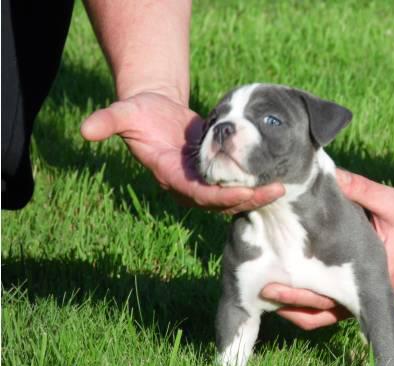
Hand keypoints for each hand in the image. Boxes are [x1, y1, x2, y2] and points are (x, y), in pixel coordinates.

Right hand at [80, 90, 283, 212]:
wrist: (154, 110)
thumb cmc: (140, 112)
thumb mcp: (124, 113)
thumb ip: (108, 121)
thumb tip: (84, 130)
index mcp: (171, 177)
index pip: (199, 195)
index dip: (222, 197)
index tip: (246, 194)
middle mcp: (188, 185)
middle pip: (222, 201)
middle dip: (249, 198)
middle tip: (278, 191)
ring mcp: (202, 181)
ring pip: (232, 197)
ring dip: (257, 193)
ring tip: (284, 185)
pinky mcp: (215, 173)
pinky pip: (237, 185)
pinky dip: (255, 183)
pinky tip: (277, 177)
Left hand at [268, 169, 393, 329]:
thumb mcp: (389, 200)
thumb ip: (359, 188)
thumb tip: (327, 173)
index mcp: (377, 276)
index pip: (332, 297)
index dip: (301, 296)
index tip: (274, 286)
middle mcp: (370, 292)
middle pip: (323, 313)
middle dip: (291, 306)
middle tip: (261, 290)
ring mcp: (365, 294)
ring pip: (326, 314)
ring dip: (298, 307)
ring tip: (267, 290)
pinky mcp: (361, 289)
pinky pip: (332, 304)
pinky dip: (310, 300)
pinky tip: (287, 284)